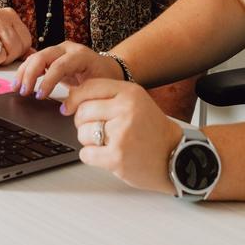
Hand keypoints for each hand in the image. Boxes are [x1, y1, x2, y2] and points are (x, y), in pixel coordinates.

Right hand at [13, 40, 122, 97]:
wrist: (107, 68)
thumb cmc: (103, 78)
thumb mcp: (96, 87)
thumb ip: (81, 95)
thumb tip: (64, 109)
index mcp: (80, 56)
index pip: (59, 65)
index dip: (48, 81)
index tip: (40, 96)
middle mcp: (67, 49)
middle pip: (43, 56)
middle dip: (31, 74)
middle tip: (24, 92)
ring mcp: (58, 51)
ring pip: (36, 56)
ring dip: (24, 72)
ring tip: (16, 88)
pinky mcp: (52, 56)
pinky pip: (35, 60)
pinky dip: (26, 71)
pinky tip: (19, 83)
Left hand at [65, 78, 182, 194]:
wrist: (176, 156)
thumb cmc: (153, 131)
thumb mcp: (136, 102)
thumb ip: (108, 97)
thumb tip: (71, 99)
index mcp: (130, 93)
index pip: (89, 87)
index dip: (74, 98)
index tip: (68, 106)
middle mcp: (126, 110)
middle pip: (82, 112)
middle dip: (82, 123)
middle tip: (95, 129)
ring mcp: (121, 134)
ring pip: (82, 133)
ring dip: (89, 141)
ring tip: (108, 143)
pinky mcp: (116, 157)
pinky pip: (86, 153)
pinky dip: (92, 156)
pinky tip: (107, 155)